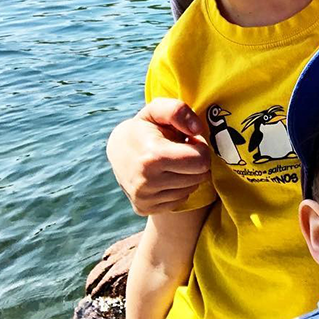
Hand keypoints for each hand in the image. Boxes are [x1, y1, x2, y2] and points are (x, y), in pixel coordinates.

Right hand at [106, 98, 211, 215]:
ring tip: (172, 162)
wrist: (117, 150)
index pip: (201, 161)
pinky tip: (165, 175)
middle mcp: (146, 182)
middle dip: (196, 162)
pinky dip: (178, 187)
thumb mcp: (158, 110)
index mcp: (153, 156)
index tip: (189, 142)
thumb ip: (178, 111)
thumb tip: (198, 130)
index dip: (200, 148)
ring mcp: (144, 198)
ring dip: (188, 175)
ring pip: (191, 189)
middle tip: (182, 152)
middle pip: (199, 177)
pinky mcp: (144, 208)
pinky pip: (179, 200)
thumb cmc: (145, 127)